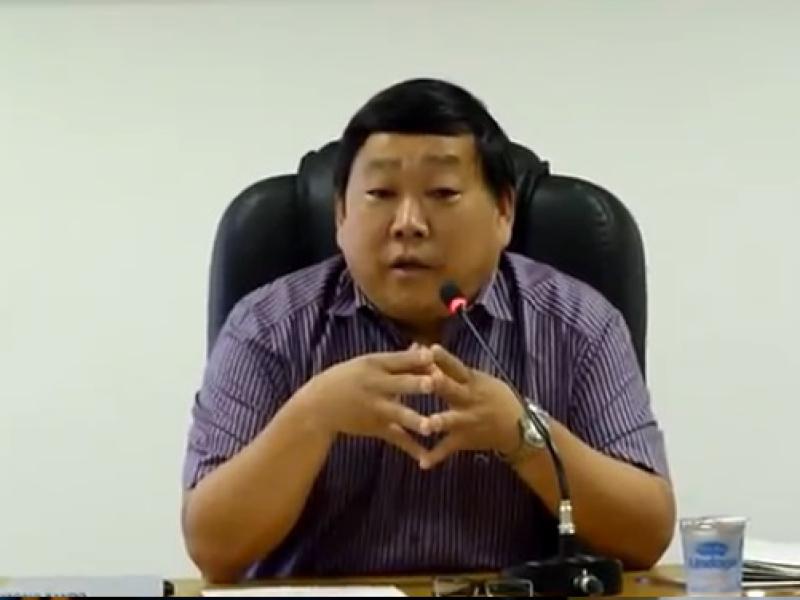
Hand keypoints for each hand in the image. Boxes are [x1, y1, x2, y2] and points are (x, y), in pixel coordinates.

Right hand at [297, 345, 434, 461]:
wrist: (319, 406)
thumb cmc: (349, 378)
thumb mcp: (369, 364)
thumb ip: (399, 359)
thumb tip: (423, 346)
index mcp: (375, 365)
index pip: (399, 360)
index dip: (417, 358)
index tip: (435, 354)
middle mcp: (376, 386)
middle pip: (400, 384)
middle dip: (417, 384)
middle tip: (434, 383)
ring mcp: (376, 408)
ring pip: (399, 414)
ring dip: (415, 420)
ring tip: (431, 427)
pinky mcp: (376, 427)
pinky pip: (396, 438)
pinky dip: (411, 448)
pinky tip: (427, 457)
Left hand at [419, 344, 522, 469]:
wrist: (518, 428)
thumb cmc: (493, 397)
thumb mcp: (479, 379)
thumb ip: (453, 369)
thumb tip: (426, 350)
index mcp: (472, 381)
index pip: (457, 367)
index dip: (444, 358)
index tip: (431, 348)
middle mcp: (469, 400)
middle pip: (452, 390)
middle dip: (440, 385)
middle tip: (427, 380)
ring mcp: (466, 420)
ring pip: (451, 420)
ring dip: (439, 422)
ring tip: (425, 425)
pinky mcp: (464, 439)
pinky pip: (448, 448)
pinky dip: (436, 456)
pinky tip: (422, 463)